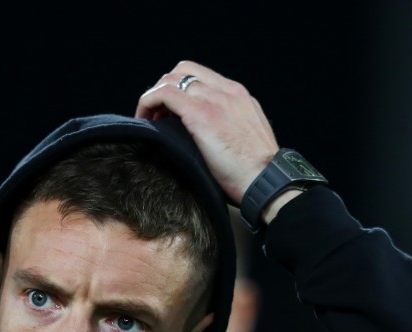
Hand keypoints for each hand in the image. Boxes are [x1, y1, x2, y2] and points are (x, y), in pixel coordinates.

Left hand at [135, 60, 278, 205]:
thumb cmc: (256, 171)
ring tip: (149, 121)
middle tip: (157, 115)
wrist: (266, 180)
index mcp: (238, 95)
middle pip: (183, 70)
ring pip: (171, 79)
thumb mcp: (247, 136)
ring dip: (154, 98)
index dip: (180, 89)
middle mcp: (226, 90)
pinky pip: (165, 94)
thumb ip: (230, 124)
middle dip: (165, 88)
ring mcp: (214, 99)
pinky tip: (145, 121)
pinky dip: (148, 103)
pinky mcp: (201, 114)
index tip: (169, 112)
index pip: (201, 76)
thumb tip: (209, 132)